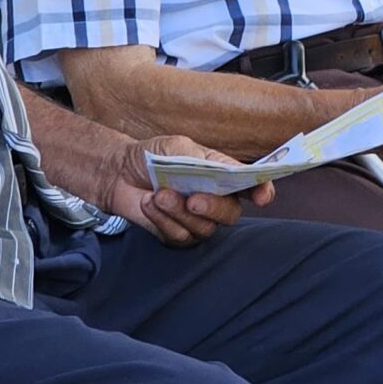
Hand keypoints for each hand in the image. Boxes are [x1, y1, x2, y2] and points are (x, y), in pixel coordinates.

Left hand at [108, 135, 268, 246]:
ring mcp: (197, 221)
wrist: (119, 173)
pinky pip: (178, 236)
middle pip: (231, 214)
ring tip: (159, 194)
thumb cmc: (152, 156)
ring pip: (203, 228)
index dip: (262, 191)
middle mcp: (215, 200)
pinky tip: (149, 203)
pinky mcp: (176, 236)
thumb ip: (200, 158)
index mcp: (222, 175)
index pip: (252, 186)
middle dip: (213, 208)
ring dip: (178, 212)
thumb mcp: (176, 146)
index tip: (261, 196)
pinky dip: (162, 219)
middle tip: (193, 200)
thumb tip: (221, 171)